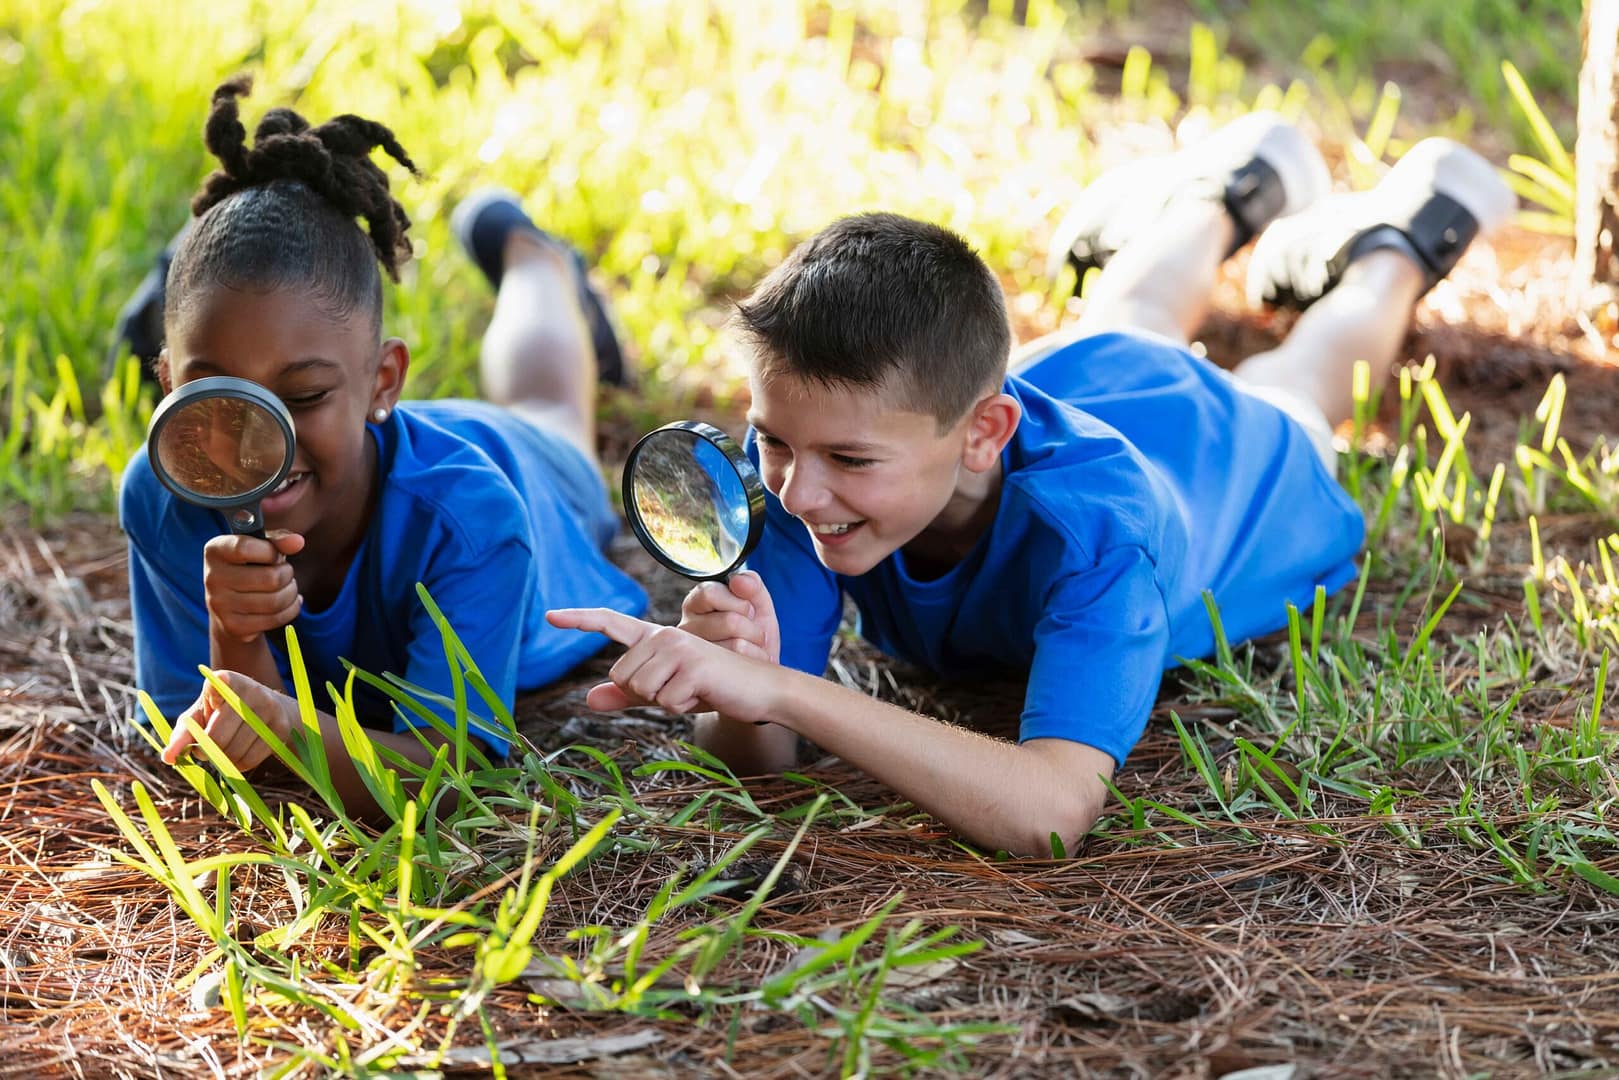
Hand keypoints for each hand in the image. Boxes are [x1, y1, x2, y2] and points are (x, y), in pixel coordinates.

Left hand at [161, 670, 294, 771]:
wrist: (268, 706)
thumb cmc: (223, 712)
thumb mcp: (200, 715)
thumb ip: (182, 734)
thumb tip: (167, 758)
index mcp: (224, 680)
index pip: (205, 712)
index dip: (199, 732)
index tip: (201, 732)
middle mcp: (250, 689)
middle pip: (217, 738)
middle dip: (207, 751)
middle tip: (204, 751)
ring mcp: (269, 708)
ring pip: (235, 751)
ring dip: (222, 761)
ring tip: (221, 753)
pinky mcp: (280, 728)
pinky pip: (251, 760)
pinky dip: (238, 766)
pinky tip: (236, 757)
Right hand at [202, 530, 304, 642]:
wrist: (229, 609)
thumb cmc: (249, 569)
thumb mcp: (260, 548)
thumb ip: (278, 540)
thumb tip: (298, 542)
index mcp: (215, 551)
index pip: (245, 548)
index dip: (270, 552)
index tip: (275, 555)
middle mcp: (212, 578)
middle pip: (270, 578)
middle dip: (288, 574)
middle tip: (285, 573)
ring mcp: (220, 605)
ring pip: (276, 600)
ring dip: (291, 592)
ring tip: (288, 588)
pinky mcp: (233, 626)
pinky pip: (276, 618)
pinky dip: (290, 609)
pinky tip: (287, 603)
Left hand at [546, 607, 784, 722]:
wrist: (756, 691)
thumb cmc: (710, 689)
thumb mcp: (664, 693)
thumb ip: (628, 695)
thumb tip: (588, 700)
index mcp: (654, 638)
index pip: (611, 623)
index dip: (579, 618)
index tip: (550, 615)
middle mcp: (663, 635)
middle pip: (621, 677)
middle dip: (647, 695)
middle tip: (681, 688)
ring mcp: (678, 646)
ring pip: (641, 690)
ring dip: (667, 701)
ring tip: (694, 689)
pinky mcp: (692, 664)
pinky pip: (666, 700)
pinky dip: (684, 706)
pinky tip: (705, 693)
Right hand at [677, 571, 780, 662]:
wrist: (761, 672)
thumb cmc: (753, 635)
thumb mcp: (758, 605)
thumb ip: (752, 586)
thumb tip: (739, 580)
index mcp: (695, 605)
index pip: (710, 593)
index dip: (739, 603)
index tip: (748, 610)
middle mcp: (687, 629)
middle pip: (729, 621)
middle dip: (753, 627)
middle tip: (752, 634)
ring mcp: (693, 657)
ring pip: (737, 644)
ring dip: (756, 646)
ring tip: (750, 649)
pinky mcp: (706, 677)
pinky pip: (741, 664)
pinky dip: (756, 660)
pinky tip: (747, 664)